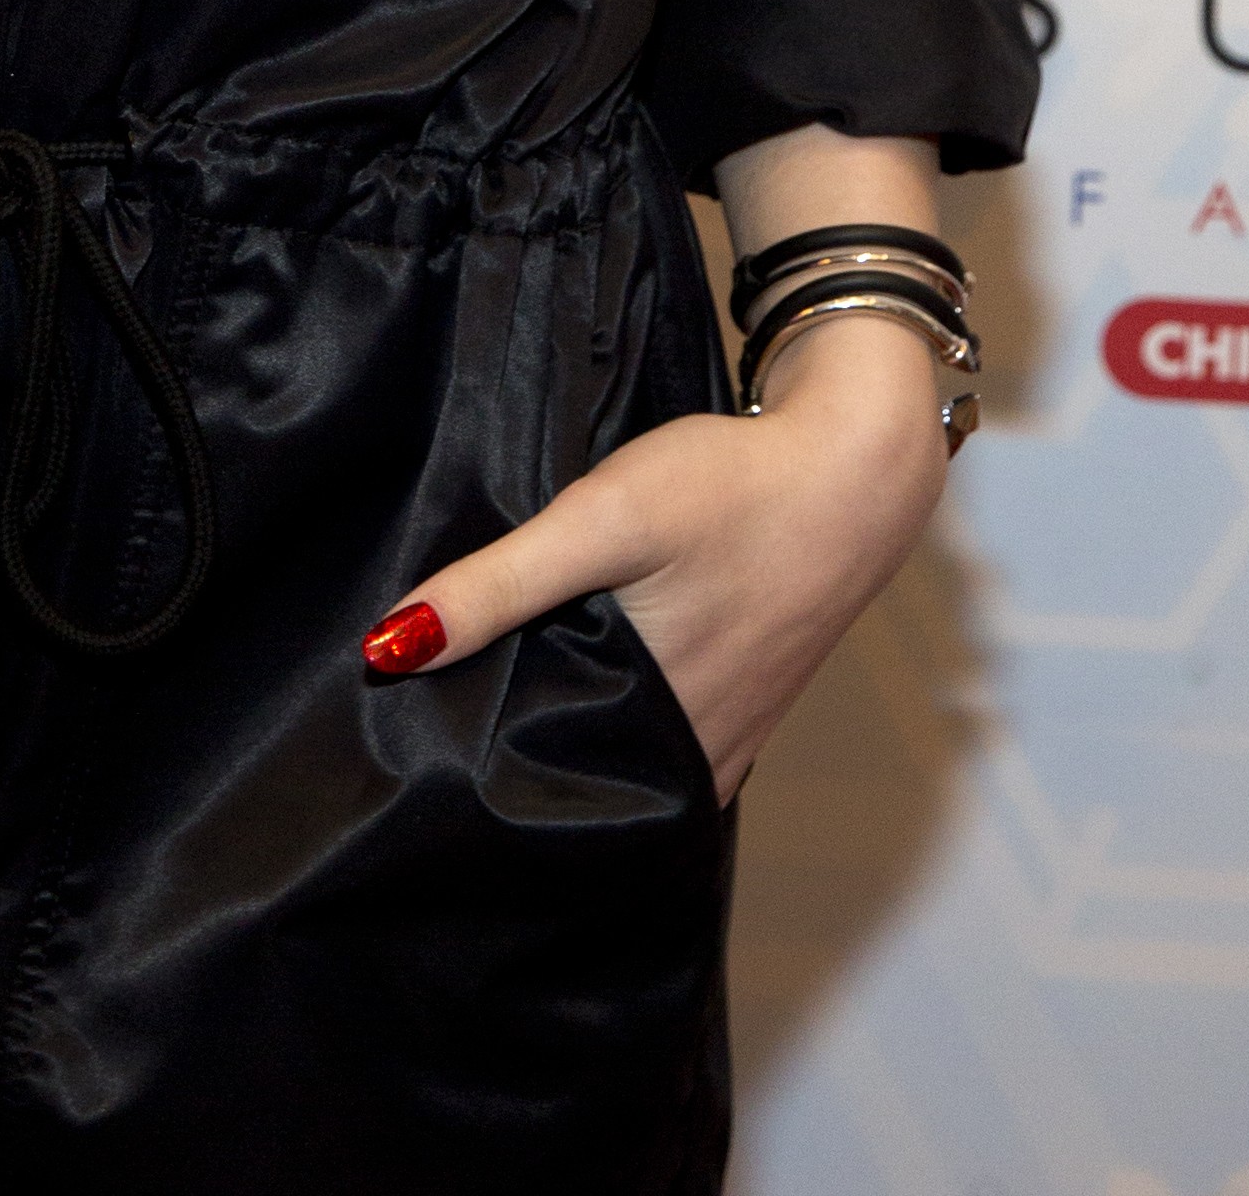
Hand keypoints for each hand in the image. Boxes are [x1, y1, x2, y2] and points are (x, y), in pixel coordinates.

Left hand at [359, 310, 950, 802]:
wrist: (857, 463)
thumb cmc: (733, 487)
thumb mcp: (602, 518)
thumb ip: (499, 584)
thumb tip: (390, 648)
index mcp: (657, 731)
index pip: (536, 784)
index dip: (467, 769)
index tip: (402, 748)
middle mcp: (694, 754)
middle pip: (576, 777)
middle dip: (507, 759)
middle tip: (423, 728)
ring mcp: (725, 731)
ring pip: (619, 758)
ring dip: (562, 735)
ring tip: (481, 705)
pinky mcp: (743, 697)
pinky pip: (661, 735)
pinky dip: (615, 716)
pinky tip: (578, 678)